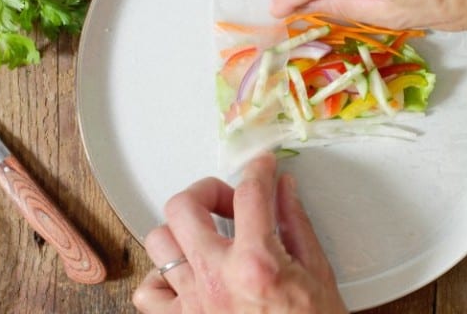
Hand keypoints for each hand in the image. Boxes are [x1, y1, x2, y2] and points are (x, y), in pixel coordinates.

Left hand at [132, 153, 347, 313]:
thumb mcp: (317, 273)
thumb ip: (296, 224)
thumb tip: (283, 189)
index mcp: (257, 263)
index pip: (249, 194)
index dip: (258, 169)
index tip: (262, 165)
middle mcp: (217, 279)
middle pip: (184, 206)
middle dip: (208, 190)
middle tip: (231, 201)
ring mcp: (194, 303)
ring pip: (159, 241)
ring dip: (183, 230)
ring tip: (209, 235)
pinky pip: (149, 292)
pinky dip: (162, 277)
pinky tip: (186, 274)